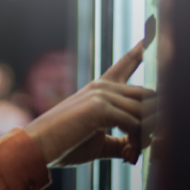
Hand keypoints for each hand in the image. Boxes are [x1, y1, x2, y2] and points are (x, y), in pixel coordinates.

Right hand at [23, 41, 154, 166]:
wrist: (37, 148)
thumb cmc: (64, 145)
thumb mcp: (99, 142)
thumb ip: (122, 140)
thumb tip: (142, 147)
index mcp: (100, 89)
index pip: (126, 63)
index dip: (141, 50)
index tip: (152, 32)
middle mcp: (104, 87)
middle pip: (149, 97)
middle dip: (152, 126)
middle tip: (137, 151)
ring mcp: (102, 95)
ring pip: (146, 113)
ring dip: (145, 138)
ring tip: (130, 156)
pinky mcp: (100, 108)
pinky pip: (136, 124)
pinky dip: (137, 143)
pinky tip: (126, 155)